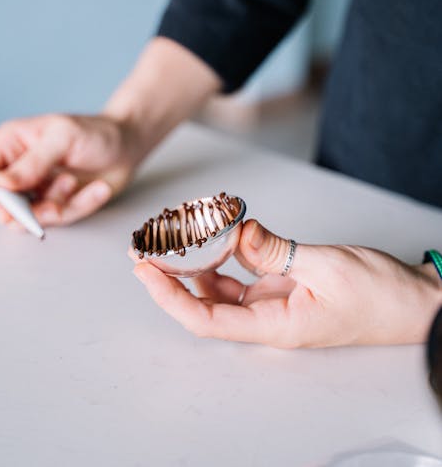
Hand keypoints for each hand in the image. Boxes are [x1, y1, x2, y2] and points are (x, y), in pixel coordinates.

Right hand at [0, 114, 138, 228]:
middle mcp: (18, 170)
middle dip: (26, 211)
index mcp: (9, 144)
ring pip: (31, 217)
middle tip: (50, 208)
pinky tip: (98, 189)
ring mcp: (37, 189)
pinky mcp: (57, 204)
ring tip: (75, 183)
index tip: (6, 212)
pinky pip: (61, 218)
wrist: (128, 145)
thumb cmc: (96, 132)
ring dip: (57, 205)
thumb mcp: (64, 137)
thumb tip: (0, 184)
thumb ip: (32, 162)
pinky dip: (81, 206)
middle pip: (0, 205)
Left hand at [132, 219, 441, 346]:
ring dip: (197, 265)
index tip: (147, 272)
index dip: (171, 298)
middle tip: (147, 248)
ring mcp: (274, 303)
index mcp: (276, 324)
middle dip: (173, 278)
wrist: (412, 303)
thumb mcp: (326, 266)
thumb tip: (237, 234)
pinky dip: (226, 255)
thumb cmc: (379, 296)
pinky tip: (217, 237)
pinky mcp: (283, 288)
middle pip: (206, 304)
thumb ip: (276, 251)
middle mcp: (268, 318)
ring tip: (175, 238)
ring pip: (222, 290)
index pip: (207, 320)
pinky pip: (243, 275)